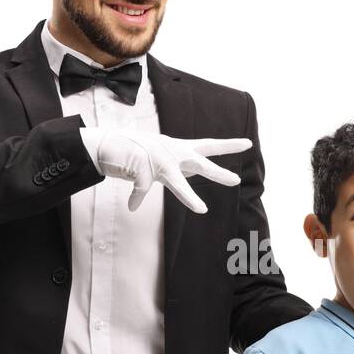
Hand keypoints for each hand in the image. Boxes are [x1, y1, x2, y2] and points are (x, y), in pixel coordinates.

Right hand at [80, 127, 251, 213]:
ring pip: (176, 180)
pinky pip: (141, 190)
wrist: (105, 145)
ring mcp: (157, 160)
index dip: (228, 145)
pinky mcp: (142, 168)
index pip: (208, 145)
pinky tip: (133, 205)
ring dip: (188, 196)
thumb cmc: (131, 153)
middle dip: (217, 173)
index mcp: (178, 148)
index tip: (248, 144)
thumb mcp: (152, 168)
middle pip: (200, 163)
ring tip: (200, 210)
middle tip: (235, 181)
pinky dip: (137, 198)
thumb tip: (143, 204)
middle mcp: (172, 152)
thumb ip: (162, 180)